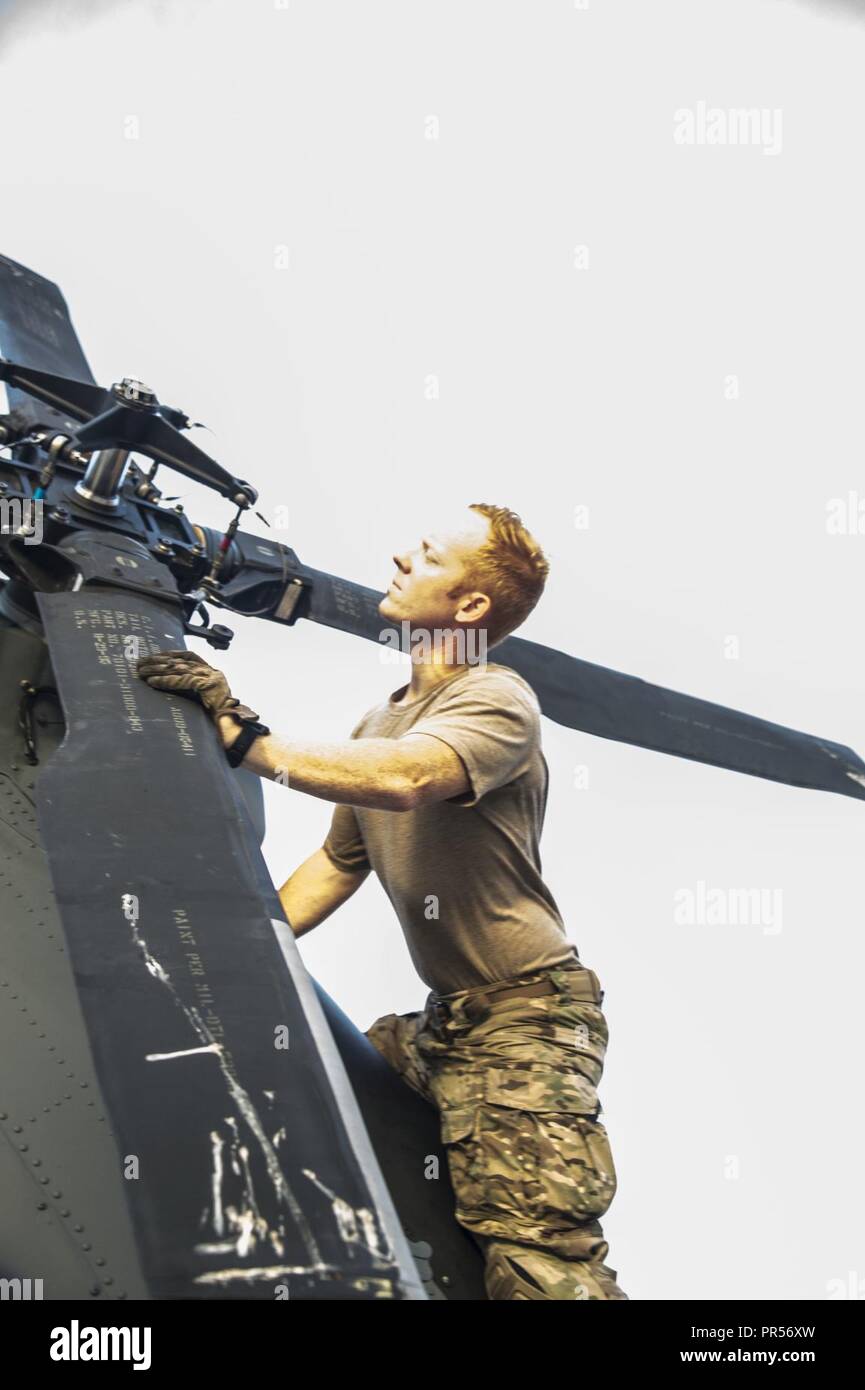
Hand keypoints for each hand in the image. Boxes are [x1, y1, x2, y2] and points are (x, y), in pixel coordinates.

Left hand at [135, 649, 260, 724]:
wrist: (232, 731)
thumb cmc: (215, 721)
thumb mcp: (200, 701)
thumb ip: (189, 690)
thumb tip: (164, 684)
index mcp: (211, 674)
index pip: (189, 656)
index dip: (170, 654)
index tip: (154, 656)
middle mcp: (212, 673)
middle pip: (181, 661)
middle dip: (159, 661)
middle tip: (140, 663)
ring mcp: (212, 678)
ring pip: (180, 669)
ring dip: (158, 670)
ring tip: (142, 672)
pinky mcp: (209, 686)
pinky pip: (183, 681)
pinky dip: (166, 681)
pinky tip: (153, 682)